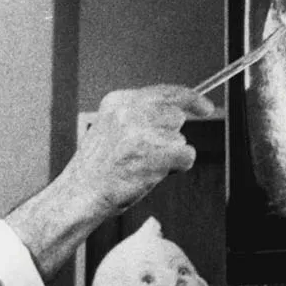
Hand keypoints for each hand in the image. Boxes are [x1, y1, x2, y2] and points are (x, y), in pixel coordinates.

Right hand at [7, 85, 218, 276]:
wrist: (80, 193)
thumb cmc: (98, 169)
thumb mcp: (112, 129)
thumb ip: (140, 117)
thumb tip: (176, 115)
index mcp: (119, 101)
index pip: (166, 92)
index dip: (190, 98)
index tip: (206, 107)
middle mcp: (130, 111)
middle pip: (176, 116)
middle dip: (170, 136)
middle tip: (147, 154)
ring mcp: (142, 131)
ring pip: (180, 138)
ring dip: (169, 154)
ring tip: (141, 166)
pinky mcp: (155, 152)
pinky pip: (186, 156)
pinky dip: (176, 168)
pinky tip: (151, 174)